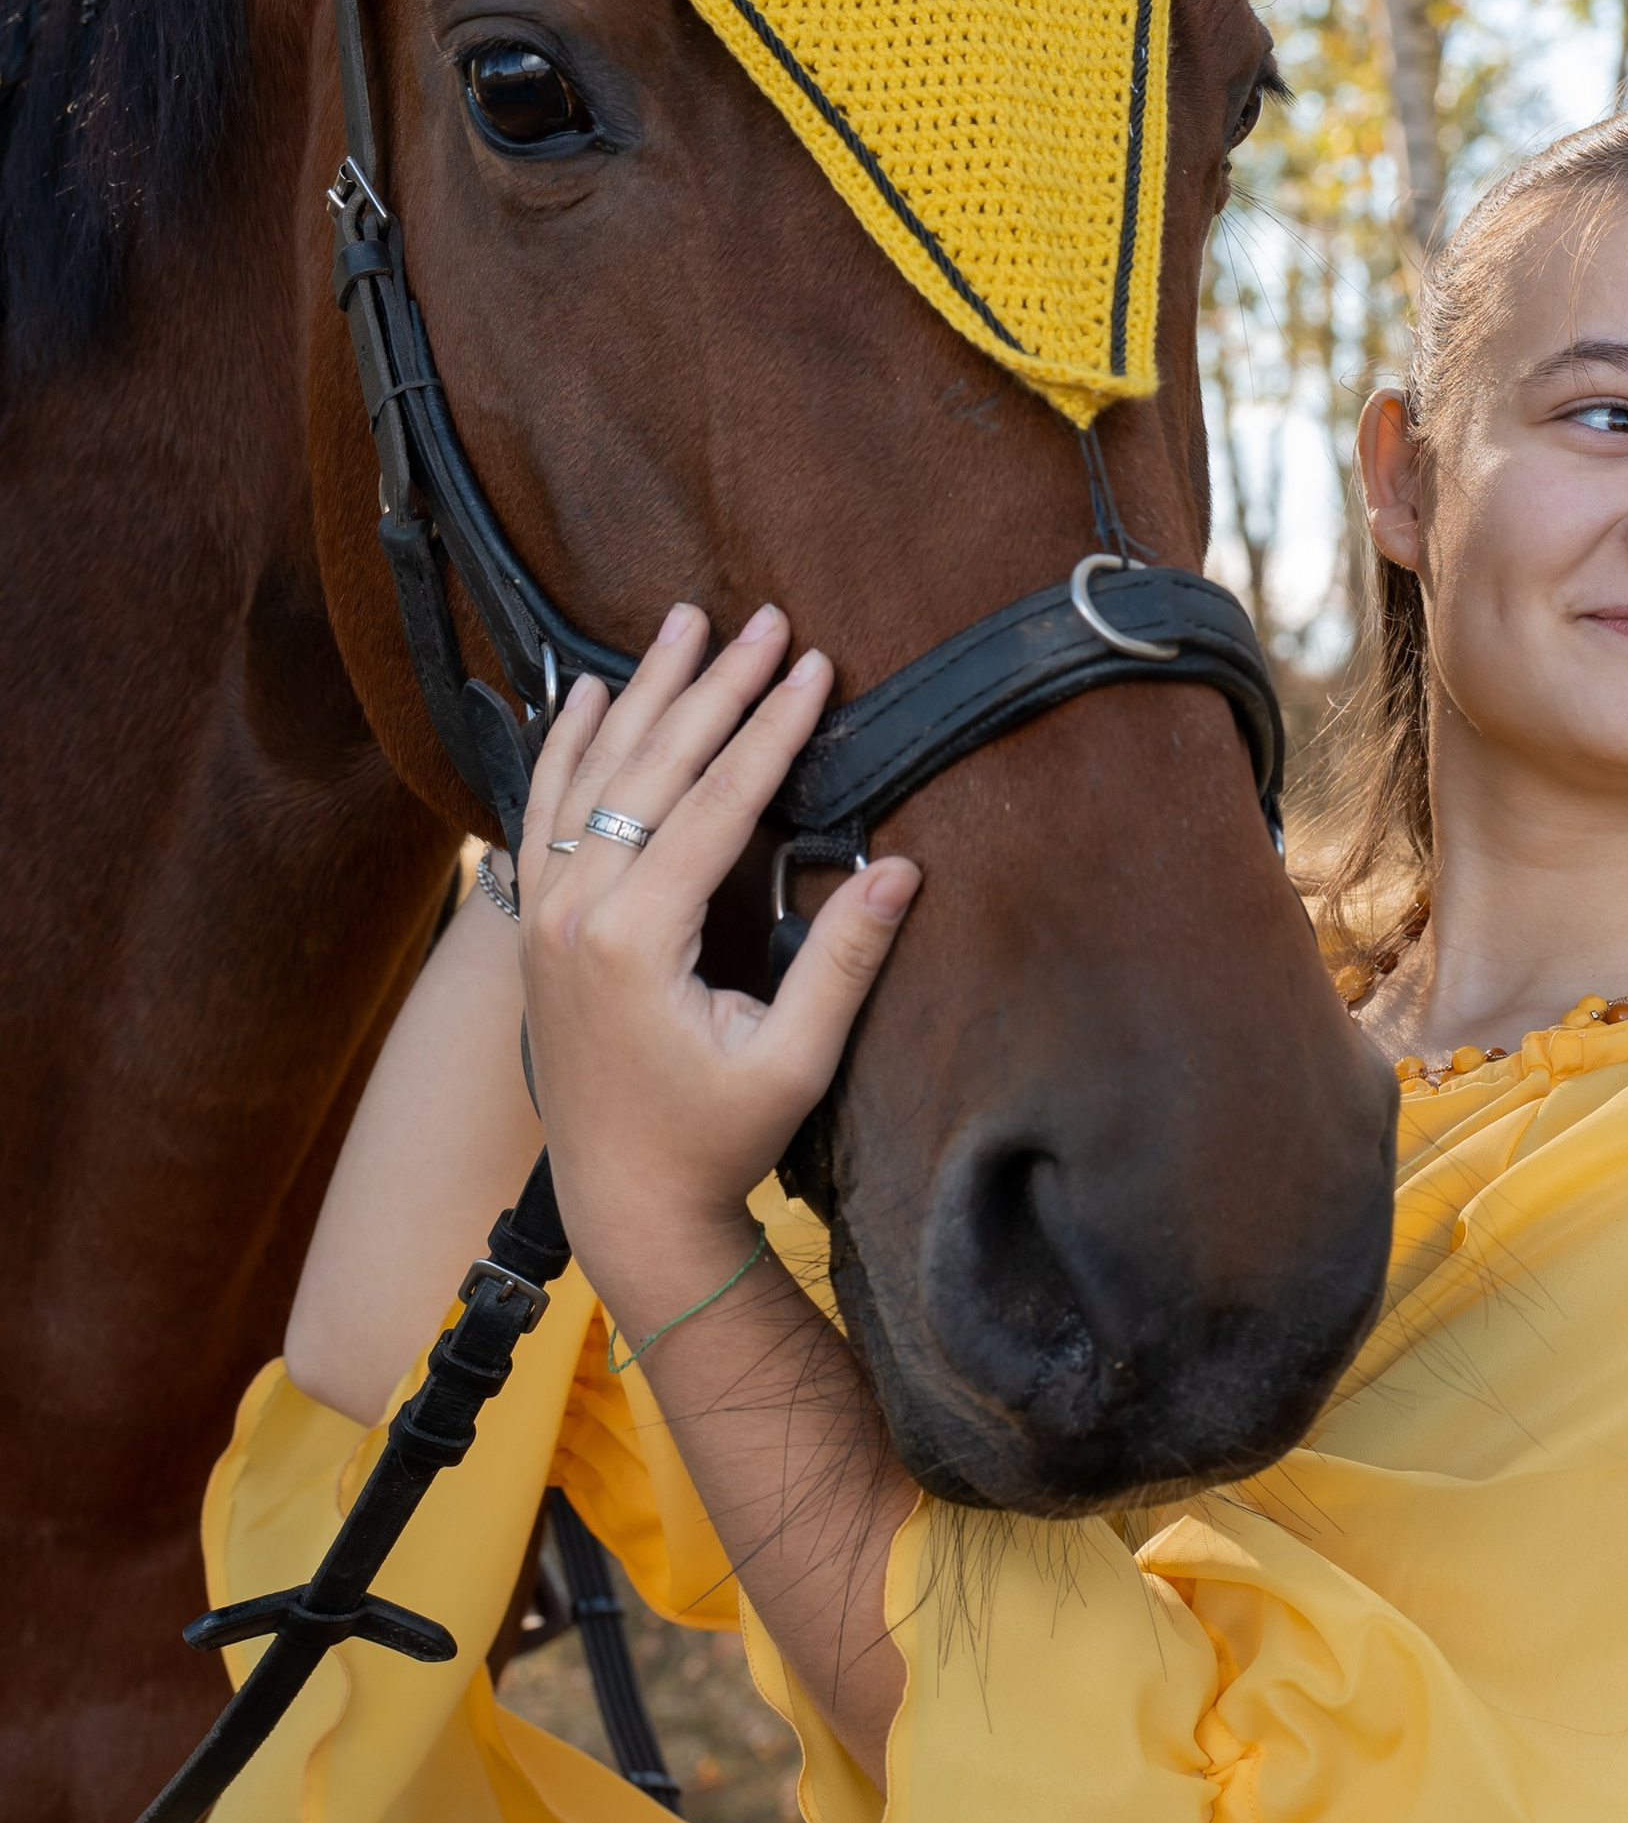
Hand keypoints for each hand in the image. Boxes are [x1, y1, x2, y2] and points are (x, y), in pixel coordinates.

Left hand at [516, 603, 917, 1328]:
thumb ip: (843, 961)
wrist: (623, 1201)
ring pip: (590, 774)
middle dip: (711, 688)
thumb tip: (899, 869)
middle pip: (650, 770)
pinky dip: (563, 745)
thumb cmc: (714, 1140)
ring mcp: (541, 916)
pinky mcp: (533, 927)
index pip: (712, 805)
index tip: (811, 666)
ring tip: (682, 622)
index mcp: (635, 941)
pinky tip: (583, 691)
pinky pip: (541, 811)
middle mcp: (573, 914)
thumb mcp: (793, 1061)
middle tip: (762, 621)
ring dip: (640, 693)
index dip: (768, 731)